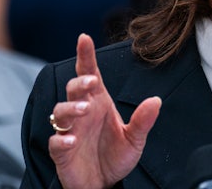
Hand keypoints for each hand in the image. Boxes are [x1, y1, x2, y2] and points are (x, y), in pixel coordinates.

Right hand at [48, 34, 160, 188]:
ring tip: (84, 109)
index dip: (85, 56)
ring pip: (60, 111)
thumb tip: (156, 100)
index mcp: (99, 103)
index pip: (90, 74)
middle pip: (73, 88)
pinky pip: (56, 141)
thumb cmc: (116, 157)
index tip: (84, 38)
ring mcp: (70, 131)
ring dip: (71, 108)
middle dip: (79, 82)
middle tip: (91, 81)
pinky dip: (62, 139)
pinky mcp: (62, 151)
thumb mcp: (134, 139)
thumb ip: (143, 121)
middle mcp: (82, 113)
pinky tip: (73, 140)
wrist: (103, 185)